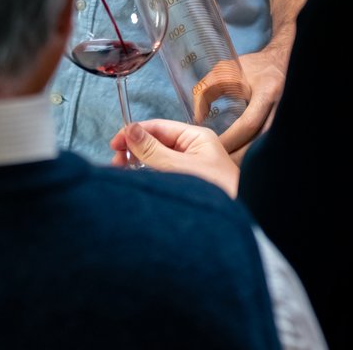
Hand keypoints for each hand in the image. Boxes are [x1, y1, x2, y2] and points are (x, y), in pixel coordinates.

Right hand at [111, 120, 239, 196]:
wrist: (238, 225)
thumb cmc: (218, 192)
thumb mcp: (180, 168)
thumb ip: (153, 150)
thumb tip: (130, 129)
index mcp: (196, 138)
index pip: (159, 127)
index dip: (134, 133)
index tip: (114, 145)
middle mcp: (194, 149)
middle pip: (157, 142)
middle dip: (135, 150)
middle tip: (116, 165)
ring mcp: (191, 168)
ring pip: (158, 160)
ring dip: (140, 165)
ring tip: (123, 175)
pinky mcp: (188, 185)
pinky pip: (164, 175)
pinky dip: (150, 177)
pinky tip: (140, 184)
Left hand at [215, 45, 286, 157]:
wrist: (284, 62)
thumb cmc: (252, 67)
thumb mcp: (226, 70)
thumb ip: (207, 90)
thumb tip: (198, 117)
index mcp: (267, 91)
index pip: (249, 123)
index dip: (231, 139)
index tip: (214, 147)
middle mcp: (283, 106)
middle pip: (261, 141)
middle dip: (239, 157)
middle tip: (219, 166)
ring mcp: (289, 117)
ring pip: (269, 147)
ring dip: (250, 160)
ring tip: (230, 166)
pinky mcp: (290, 125)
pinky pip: (273, 144)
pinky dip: (259, 155)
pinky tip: (246, 160)